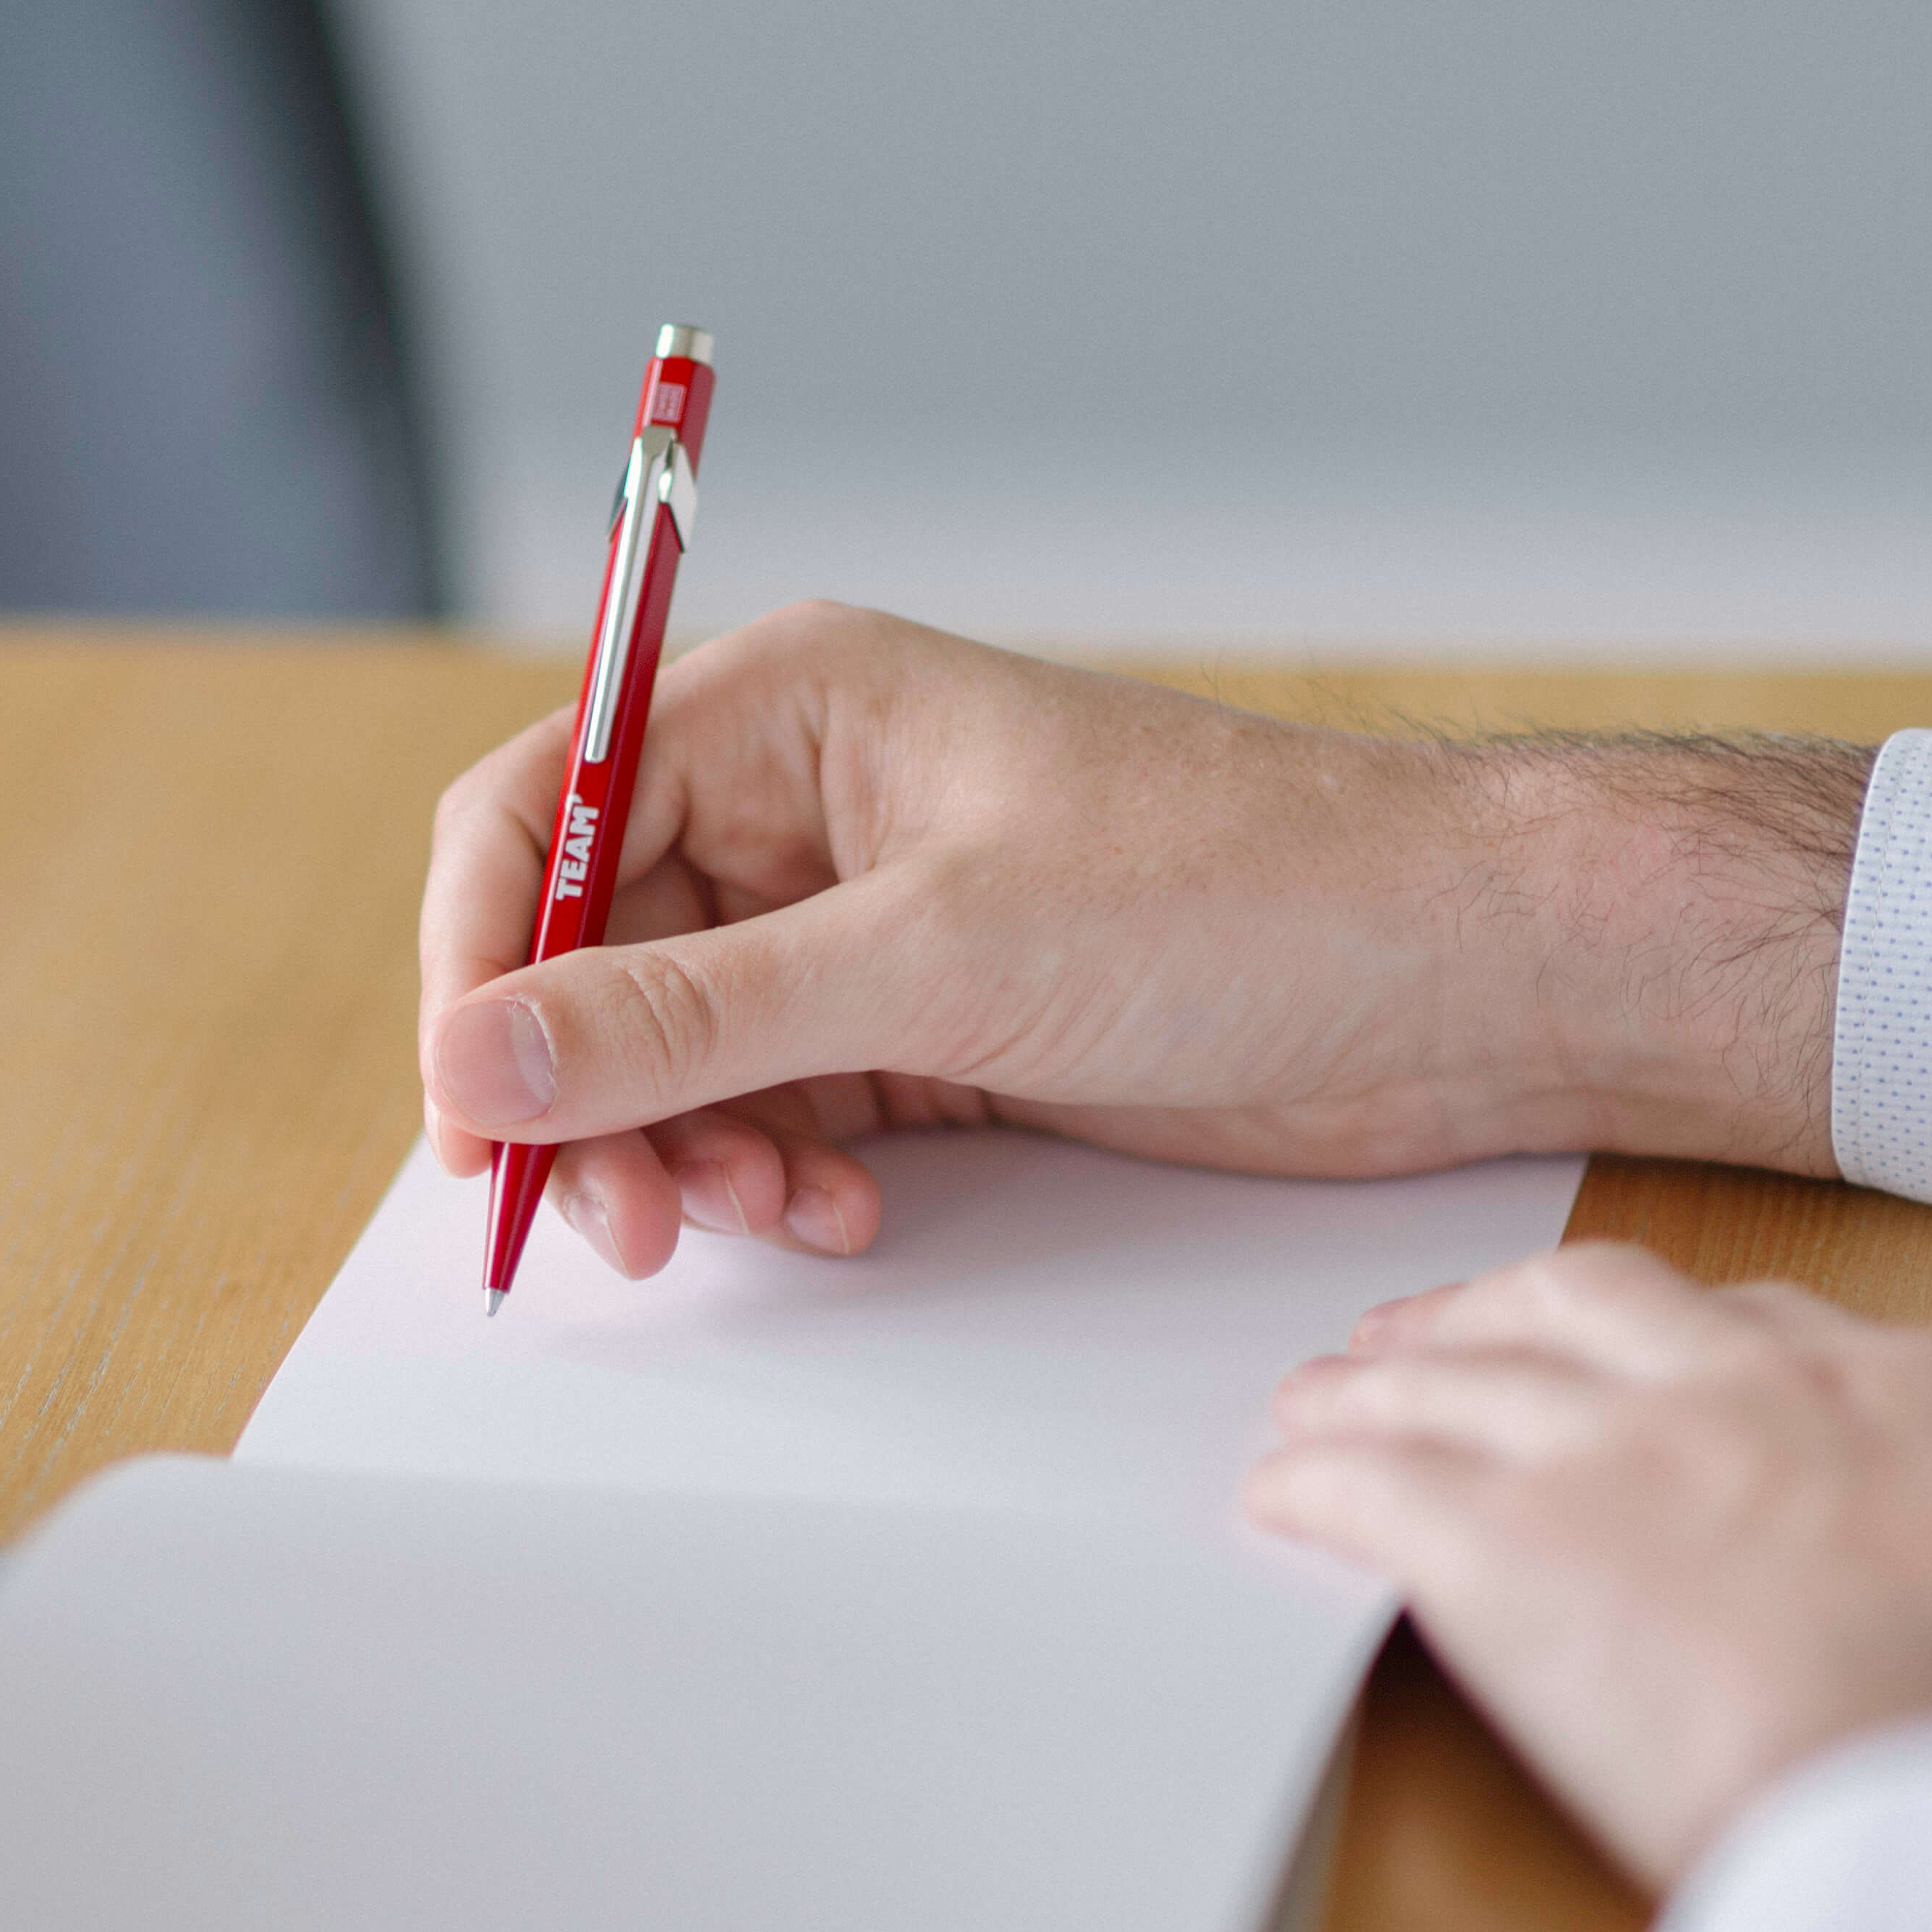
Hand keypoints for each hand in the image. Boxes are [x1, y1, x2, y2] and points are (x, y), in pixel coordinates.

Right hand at [417, 602, 1865, 1279]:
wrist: (1458, 979)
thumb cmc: (1238, 892)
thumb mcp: (933, 958)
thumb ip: (686, 1019)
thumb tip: (475, 1065)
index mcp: (788, 707)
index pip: (537, 811)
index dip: (477, 963)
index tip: (473, 1112)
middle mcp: (803, 804)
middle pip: (588, 954)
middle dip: (589, 1095)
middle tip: (627, 1224)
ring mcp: (861, 922)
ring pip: (675, 1052)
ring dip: (689, 1150)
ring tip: (773, 1212)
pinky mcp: (924, 1027)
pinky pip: (773, 1107)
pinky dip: (779, 1173)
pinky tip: (844, 1210)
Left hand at [1249, 1244, 1931, 1885]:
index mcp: (1924, 1406)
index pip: (1765, 1328)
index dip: (1669, 1344)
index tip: (1627, 1367)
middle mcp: (1760, 1395)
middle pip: (1587, 1306)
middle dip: (1498, 1315)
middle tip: (1429, 1338)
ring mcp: (1627, 1459)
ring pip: (1459, 1377)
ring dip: (1376, 1387)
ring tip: (1316, 1407)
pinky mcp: (1515, 1553)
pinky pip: (1376, 1488)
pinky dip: (1317, 1484)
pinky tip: (1280, 1499)